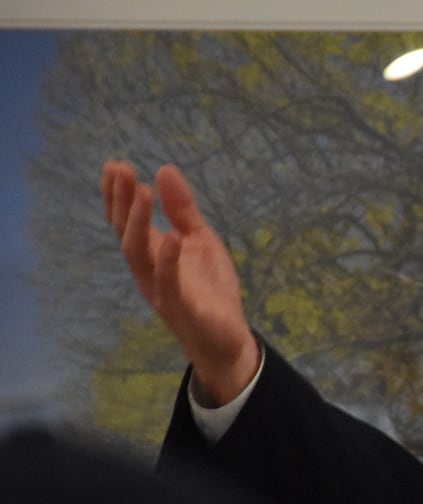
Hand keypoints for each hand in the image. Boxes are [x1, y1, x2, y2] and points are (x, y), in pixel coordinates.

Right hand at [103, 161, 258, 404]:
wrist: (227, 338)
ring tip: (142, 191)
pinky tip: (173, 235)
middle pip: (125, 233)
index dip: (117, 195)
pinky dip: (168, 258)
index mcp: (152, 254)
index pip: (125, 222)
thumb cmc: (209, 288)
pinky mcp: (180, 306)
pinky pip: (167, 282)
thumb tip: (164, 170)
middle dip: (121, 201)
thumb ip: (183, 209)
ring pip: (137, 254)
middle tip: (121, 170)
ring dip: (138, 222)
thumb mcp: (200, 239)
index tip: (114, 165)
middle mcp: (147, 270)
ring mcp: (160, 289)